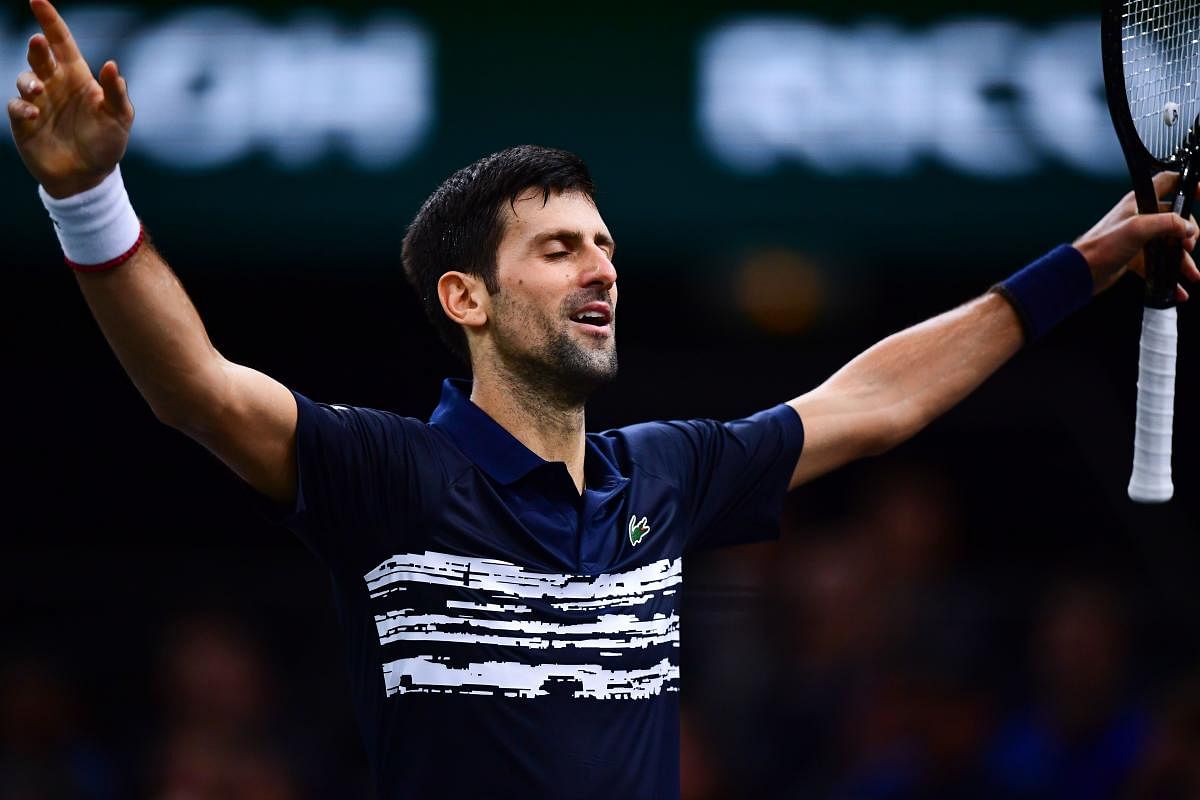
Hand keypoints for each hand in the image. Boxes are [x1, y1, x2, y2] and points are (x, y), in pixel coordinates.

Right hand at [7, 0, 132, 197]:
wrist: (89, 177)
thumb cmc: (106, 144)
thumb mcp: (119, 118)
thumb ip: (116, 92)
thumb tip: (112, 64)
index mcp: (77, 77)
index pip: (62, 42)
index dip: (50, 21)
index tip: (37, 0)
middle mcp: (55, 84)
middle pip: (40, 57)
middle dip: (37, 48)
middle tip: (38, 43)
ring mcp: (38, 102)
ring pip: (24, 79)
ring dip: (29, 81)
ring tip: (38, 90)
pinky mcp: (24, 122)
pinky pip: (15, 106)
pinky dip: (21, 106)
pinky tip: (32, 112)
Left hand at [1073, 171, 1199, 300]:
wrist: (1081, 272)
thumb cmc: (1101, 246)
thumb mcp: (1138, 228)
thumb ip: (1167, 223)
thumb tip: (1189, 227)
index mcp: (1139, 202)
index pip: (1168, 182)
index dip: (1186, 184)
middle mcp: (1140, 217)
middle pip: (1176, 218)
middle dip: (1188, 233)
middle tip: (1189, 245)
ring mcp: (1138, 238)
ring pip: (1169, 244)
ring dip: (1182, 259)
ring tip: (1191, 273)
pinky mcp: (1135, 256)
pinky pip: (1159, 264)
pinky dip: (1169, 275)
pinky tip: (1178, 288)